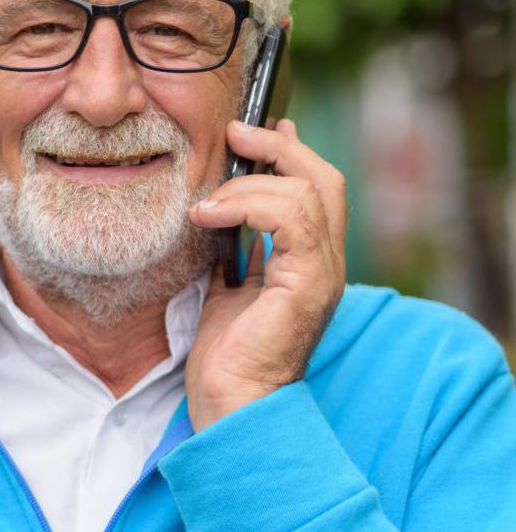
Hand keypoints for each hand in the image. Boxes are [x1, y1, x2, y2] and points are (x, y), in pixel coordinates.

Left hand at [185, 118, 346, 430]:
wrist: (232, 401)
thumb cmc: (226, 347)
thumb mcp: (229, 277)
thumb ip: (237, 238)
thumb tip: (224, 199)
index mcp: (310, 257)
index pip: (317, 186)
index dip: (289, 149)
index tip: (252, 130)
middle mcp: (326, 261)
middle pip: (323, 177)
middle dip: (277, 147)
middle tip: (235, 134)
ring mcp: (323, 272)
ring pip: (308, 191)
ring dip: (249, 182)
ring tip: (205, 203)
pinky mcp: (308, 284)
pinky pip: (291, 219)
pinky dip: (246, 205)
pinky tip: (207, 218)